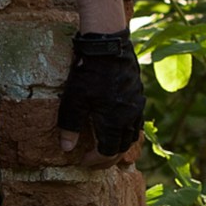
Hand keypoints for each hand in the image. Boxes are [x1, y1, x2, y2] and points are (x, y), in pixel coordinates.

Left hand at [55, 30, 144, 158]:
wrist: (108, 45)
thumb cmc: (89, 72)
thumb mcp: (74, 101)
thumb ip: (70, 127)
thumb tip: (66, 148)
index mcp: (115, 122)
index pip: (108, 152)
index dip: (96, 161)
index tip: (84, 161)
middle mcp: (130, 116)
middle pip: (122, 147)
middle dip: (108, 158)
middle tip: (95, 160)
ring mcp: (137, 104)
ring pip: (132, 134)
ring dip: (120, 144)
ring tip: (107, 146)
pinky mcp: (138, 93)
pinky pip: (137, 120)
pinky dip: (127, 129)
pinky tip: (117, 125)